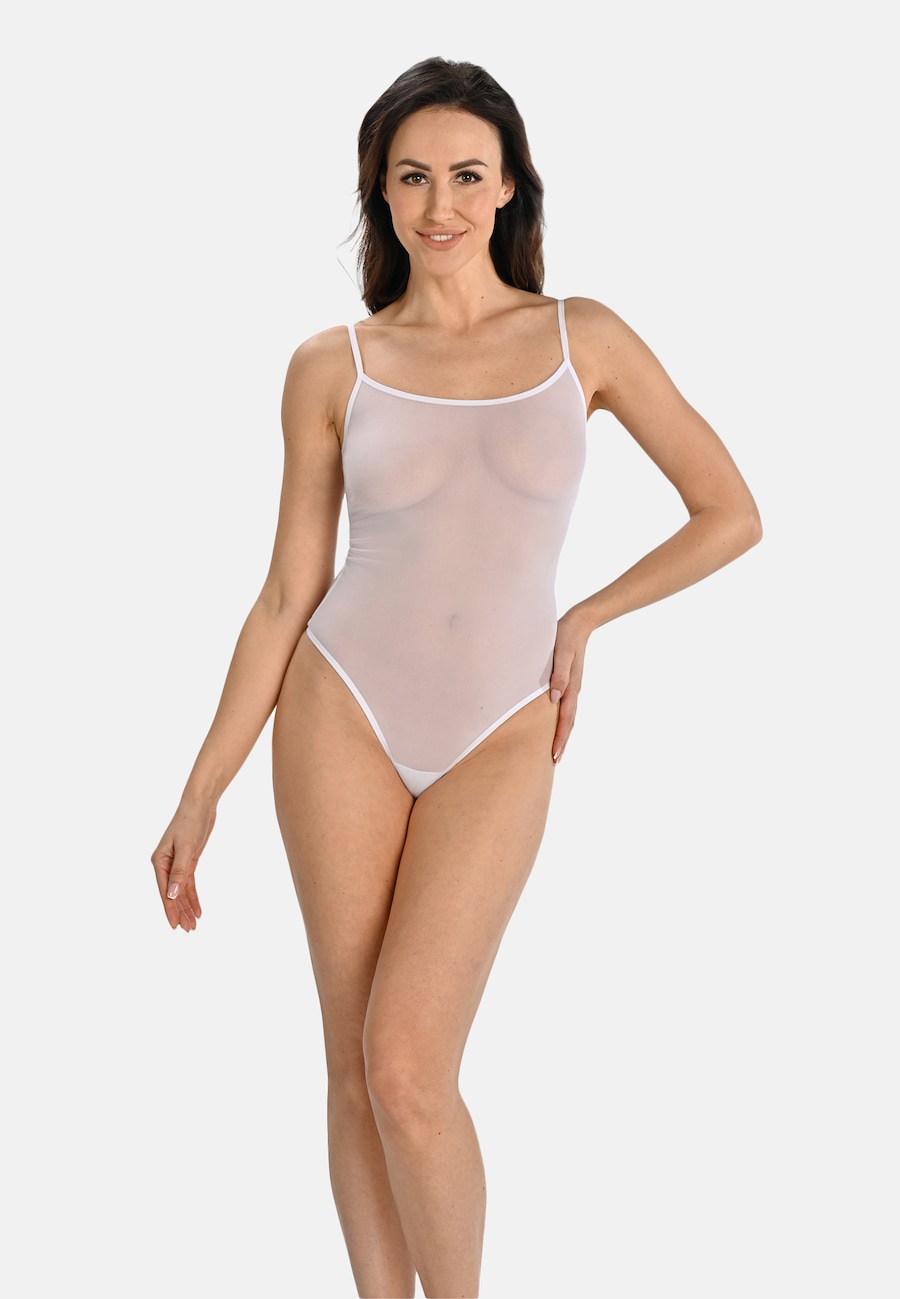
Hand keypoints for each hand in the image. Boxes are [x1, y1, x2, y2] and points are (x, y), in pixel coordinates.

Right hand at [151, 801, 216, 931]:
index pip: (165, 891)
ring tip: (193, 925)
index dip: (170, 909)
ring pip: (181, 891)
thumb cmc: (190, 822)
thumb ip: (180, 872)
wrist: (200, 805)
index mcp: (159, 862)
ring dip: (187, 907)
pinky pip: (188, 884)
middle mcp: (165, 865)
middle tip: (188, 930)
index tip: (175, 925)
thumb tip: (172, 895)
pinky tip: (197, 910)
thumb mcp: (186, 847)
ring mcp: (176, 864)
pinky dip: (193, 896)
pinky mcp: (188, 861)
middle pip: (172, 894)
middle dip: (180, 912)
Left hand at [548, 608, 592, 763]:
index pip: (565, 719)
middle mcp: (573, 690)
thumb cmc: (565, 636)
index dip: (560, 738)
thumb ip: (558, 674)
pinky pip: (566, 706)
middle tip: (555, 761)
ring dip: (563, 733)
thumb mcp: (561, 652)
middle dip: (562, 742)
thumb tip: (554, 698)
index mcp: (571, 686)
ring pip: (568, 716)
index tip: (555, 756)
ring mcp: (572, 687)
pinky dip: (562, 720)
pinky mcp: (569, 681)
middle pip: (568, 722)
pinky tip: (557, 723)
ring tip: (556, 748)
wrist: (579, 622)